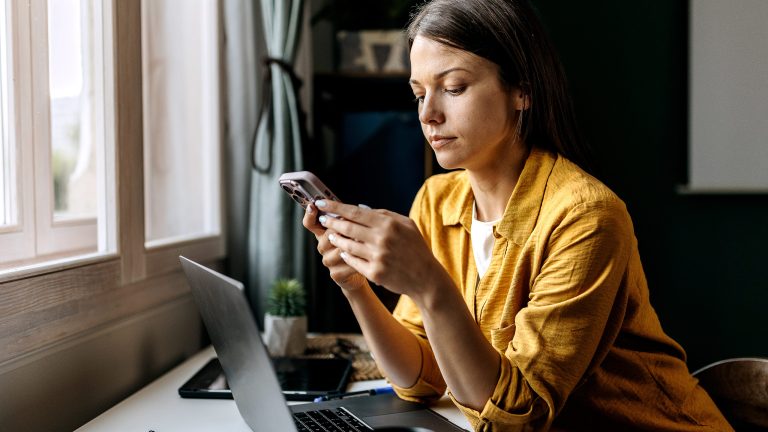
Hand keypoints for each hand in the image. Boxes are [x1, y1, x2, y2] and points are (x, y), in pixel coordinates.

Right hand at [302, 204, 367, 291]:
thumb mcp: (355, 229)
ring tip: (365, 242)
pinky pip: (347, 263)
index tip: (313, 205)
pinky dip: (358, 259)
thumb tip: (358, 206)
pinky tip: (367, 257)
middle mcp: (323, 246)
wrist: (363, 270)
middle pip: (327, 234)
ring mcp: (328, 261)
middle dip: (343, 229)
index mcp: (324, 233)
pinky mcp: (336, 274)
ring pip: (338, 249)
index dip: (309, 215)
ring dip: (353, 244)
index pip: (310, 223)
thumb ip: (352, 219)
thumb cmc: (359, 245)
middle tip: (357, 226)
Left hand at [314, 200, 449, 301]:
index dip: (335, 207)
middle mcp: (382, 239)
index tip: (321, 203)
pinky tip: (343, 251)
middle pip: (347, 227)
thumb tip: (360, 208)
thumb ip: (384, 214)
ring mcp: (377, 257)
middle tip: (324, 219)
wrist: (425, 277)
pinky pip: (353, 261)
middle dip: (331, 222)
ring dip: (336, 239)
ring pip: (347, 245)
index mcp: (389, 224)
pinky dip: (346, 255)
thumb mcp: (406, 224)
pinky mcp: (374, 273)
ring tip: (331, 235)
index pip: (355, 212)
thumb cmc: (416, 247)